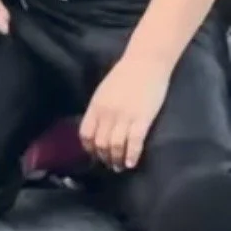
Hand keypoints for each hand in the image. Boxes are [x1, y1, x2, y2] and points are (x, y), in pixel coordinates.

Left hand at [79, 52, 171, 171]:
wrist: (145, 63)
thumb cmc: (125, 75)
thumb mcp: (104, 91)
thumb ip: (99, 109)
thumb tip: (97, 128)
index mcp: (96, 105)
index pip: (86, 134)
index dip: (89, 148)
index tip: (95, 155)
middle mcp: (107, 113)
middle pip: (100, 144)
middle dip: (104, 158)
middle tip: (110, 164)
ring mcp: (124, 117)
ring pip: (115, 147)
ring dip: (117, 160)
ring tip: (120, 166)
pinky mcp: (142, 120)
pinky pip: (134, 144)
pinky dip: (131, 156)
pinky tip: (132, 163)